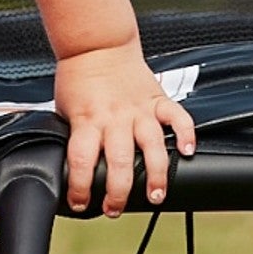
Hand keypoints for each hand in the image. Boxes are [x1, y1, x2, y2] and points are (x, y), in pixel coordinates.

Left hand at [53, 40, 196, 215]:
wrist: (96, 44)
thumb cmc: (78, 78)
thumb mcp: (63, 109)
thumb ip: (72, 136)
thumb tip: (68, 167)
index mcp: (87, 120)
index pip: (82, 160)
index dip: (80, 186)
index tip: (79, 203)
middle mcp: (114, 117)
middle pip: (119, 161)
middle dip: (118, 191)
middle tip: (115, 209)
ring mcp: (138, 109)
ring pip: (151, 145)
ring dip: (155, 174)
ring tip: (155, 195)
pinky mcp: (156, 99)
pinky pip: (177, 117)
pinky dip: (186, 133)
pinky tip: (189, 151)